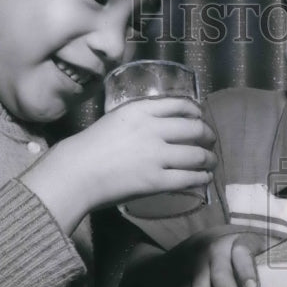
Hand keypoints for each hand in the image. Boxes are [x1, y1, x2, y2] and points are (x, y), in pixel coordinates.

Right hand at [21, 97, 215, 232]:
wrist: (75, 173)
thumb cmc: (89, 147)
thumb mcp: (115, 120)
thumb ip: (139, 119)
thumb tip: (161, 127)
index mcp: (140, 110)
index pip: (181, 105)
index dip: (197, 112)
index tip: (200, 117)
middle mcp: (153, 129)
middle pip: (195, 129)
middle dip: (208, 136)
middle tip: (210, 141)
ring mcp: (156, 156)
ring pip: (197, 155)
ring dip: (210, 159)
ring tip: (211, 162)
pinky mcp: (157, 180)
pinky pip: (190, 178)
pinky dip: (202, 178)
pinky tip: (205, 178)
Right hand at [176, 230, 270, 286]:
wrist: (208, 245)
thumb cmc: (248, 253)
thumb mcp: (263, 246)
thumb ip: (281, 253)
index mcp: (237, 242)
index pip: (240, 253)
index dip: (245, 271)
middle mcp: (213, 254)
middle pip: (218, 277)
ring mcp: (195, 271)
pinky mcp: (183, 286)